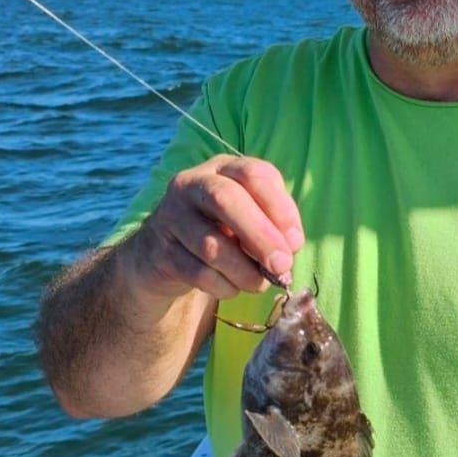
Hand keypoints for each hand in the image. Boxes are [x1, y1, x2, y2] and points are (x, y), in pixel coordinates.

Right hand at [123, 154, 303, 301]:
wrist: (164, 254)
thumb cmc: (221, 231)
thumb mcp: (249, 219)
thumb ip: (272, 227)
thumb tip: (289, 248)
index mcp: (223, 169)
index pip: (254, 174)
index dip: (280, 208)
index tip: (296, 241)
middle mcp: (191, 184)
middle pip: (226, 199)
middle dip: (261, 235)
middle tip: (283, 264)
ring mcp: (171, 216)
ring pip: (211, 244)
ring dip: (244, 270)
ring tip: (259, 283)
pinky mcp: (161, 252)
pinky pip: (197, 273)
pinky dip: (224, 286)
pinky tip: (232, 288)